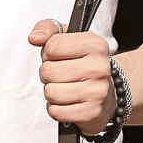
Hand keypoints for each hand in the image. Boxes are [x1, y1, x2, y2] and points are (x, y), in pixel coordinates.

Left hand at [28, 19, 114, 134]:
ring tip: (64, 88)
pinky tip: (68, 102)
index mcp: (95, 44)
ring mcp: (98, 91)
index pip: (53, 46)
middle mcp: (100, 67)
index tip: (58, 56)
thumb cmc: (83, 63)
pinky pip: (56, 112)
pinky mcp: (92, 113)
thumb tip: (34, 37)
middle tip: (61, 74)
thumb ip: (48, 29)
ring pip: (51, 93)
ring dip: (51, 92)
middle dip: (48, 73)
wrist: (108, 93)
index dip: (48, 52)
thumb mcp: (69, 38)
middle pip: (48, 71)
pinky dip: (56, 108)